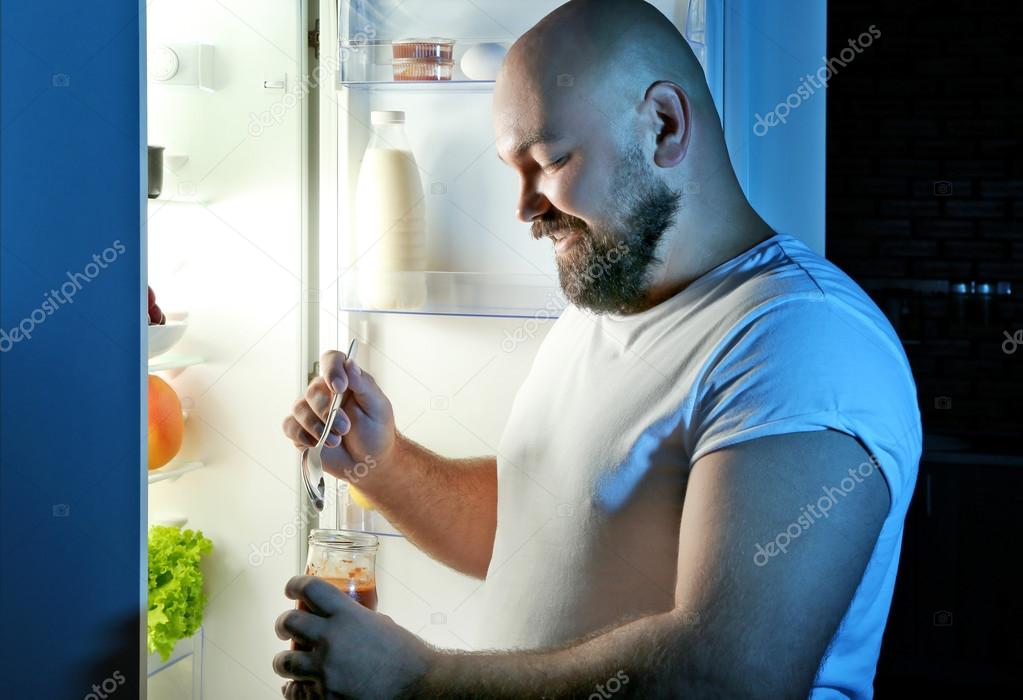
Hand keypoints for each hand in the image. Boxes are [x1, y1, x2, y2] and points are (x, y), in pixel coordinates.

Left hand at [273, 576, 433, 699]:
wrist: (420, 688)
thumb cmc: (408, 656)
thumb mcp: (382, 625)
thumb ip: (357, 621)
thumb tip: (344, 622)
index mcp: (348, 616)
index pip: (310, 589)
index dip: (295, 585)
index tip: (291, 589)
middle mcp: (332, 641)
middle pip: (289, 622)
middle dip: (284, 624)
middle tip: (286, 627)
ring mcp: (325, 672)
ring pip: (284, 662)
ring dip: (285, 660)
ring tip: (288, 661)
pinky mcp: (324, 699)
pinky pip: (295, 693)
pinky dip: (295, 690)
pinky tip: (297, 688)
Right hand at [282, 348, 397, 479]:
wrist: (369, 462)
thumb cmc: (376, 431)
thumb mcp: (377, 407)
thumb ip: (364, 385)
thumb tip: (350, 364)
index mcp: (344, 381)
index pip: (331, 360)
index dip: (332, 370)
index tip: (339, 387)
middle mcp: (324, 392)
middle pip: (313, 391)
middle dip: (328, 413)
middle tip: (345, 428)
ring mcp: (310, 411)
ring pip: (300, 409)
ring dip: (318, 428)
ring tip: (335, 441)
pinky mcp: (300, 430)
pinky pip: (290, 426)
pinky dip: (302, 436)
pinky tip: (316, 444)